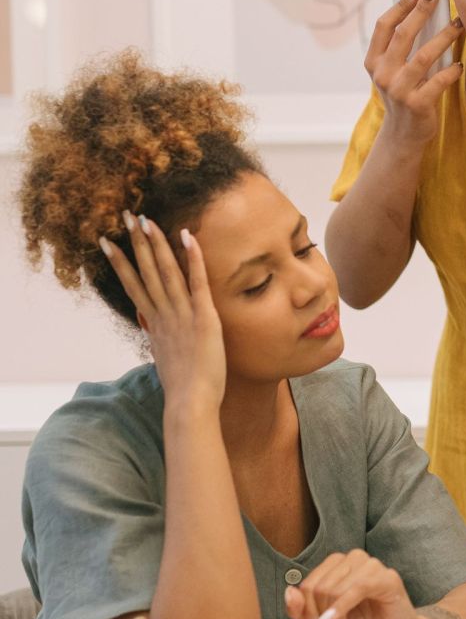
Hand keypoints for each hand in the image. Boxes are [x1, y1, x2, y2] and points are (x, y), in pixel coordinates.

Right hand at [101, 213, 224, 412]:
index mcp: (154, 323)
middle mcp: (163, 314)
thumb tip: (146, 320)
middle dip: (135, 242)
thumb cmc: (182, 385)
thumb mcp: (162, 355)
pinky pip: (197, 282)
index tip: (108, 243)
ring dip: (155, 244)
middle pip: (145, 271)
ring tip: (144, 219)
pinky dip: (192, 259)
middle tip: (124, 216)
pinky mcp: (204, 317)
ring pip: (165, 272)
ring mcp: (182, 314)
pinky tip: (187, 236)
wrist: (190, 402)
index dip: (121, 262)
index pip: (134, 285)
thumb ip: (155, 333)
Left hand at [285, 549, 431, 618]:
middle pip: (319, 586)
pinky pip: (357, 587)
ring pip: (335, 588)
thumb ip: (303, 611)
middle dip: (316, 618)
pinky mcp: (388, 578)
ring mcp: (372, 566)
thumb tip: (289, 592)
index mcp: (339, 567)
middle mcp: (355, 560)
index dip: (305, 611)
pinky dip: (341, 607)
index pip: (310, 583)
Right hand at [364, 0, 464, 147]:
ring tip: (458, 25)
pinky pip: (438, 82)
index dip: (400, 6)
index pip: (384, 26)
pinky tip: (459, 65)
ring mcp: (399, 90)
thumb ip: (400, 49)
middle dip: (421, 12)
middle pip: (403, 35)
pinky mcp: (417, 104)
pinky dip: (451, 71)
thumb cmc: (403, 96)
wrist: (402, 135)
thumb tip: (421, 13)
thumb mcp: (393, 72)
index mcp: (374, 62)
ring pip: (424, 56)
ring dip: (444, 37)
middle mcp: (383, 74)